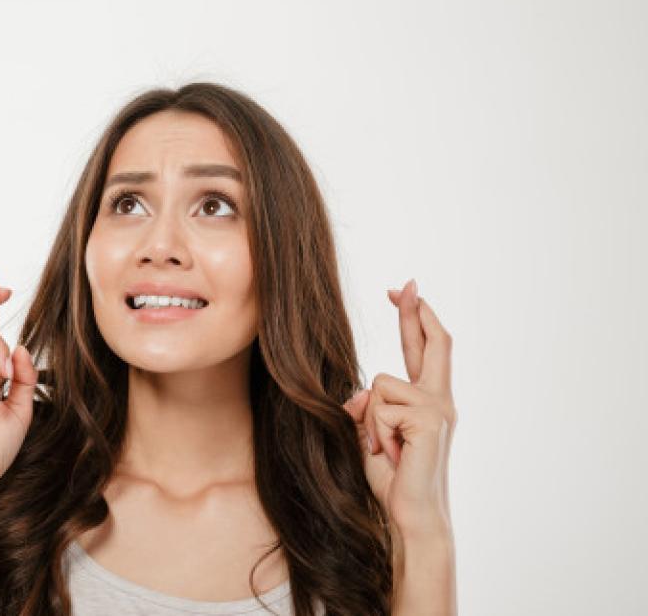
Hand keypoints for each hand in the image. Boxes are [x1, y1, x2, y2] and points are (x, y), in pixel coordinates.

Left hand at [342, 280, 456, 536]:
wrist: (412, 514)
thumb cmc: (393, 479)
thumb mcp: (370, 435)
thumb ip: (366, 409)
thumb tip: (358, 394)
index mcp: (428, 401)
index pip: (424, 350)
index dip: (414, 319)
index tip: (405, 291)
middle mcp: (440, 400)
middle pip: (433, 343)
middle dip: (414, 312)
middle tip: (405, 284)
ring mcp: (438, 409)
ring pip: (381, 385)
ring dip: (370, 420)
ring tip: (386, 448)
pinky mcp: (429, 420)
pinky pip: (380, 407)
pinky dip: (375, 431)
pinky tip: (392, 454)